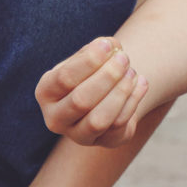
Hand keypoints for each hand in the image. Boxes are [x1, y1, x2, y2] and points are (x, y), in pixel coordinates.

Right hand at [35, 37, 149, 146]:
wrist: (106, 91)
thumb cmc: (92, 68)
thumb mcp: (89, 55)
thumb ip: (98, 48)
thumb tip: (112, 47)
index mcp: (45, 92)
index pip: (64, 79)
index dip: (88, 61)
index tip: (108, 45)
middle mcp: (56, 118)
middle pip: (80, 101)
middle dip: (106, 77)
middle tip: (124, 58)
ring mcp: (79, 135)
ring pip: (99, 120)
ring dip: (120, 92)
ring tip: (132, 72)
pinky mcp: (105, 142)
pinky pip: (119, 125)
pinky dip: (133, 101)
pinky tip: (141, 82)